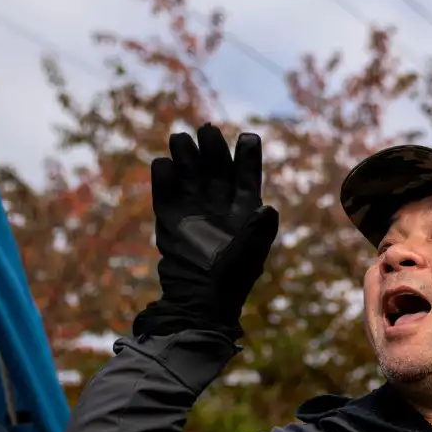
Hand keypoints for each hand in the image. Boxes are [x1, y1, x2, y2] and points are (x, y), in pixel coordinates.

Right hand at [133, 123, 278, 340]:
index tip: (248, 137)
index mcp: (244, 208)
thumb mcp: (251, 254)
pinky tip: (163, 164)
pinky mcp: (169, 219)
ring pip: (189, 173)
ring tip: (180, 138)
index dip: (248, 156)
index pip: (247, 174)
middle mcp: (219, 203)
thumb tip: (268, 206)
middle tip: (207, 129)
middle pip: (216, 167)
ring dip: (185, 155)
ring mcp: (194, 209)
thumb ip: (260, 230)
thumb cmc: (232, 279)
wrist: (199, 301)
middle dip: (212, 148)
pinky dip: (162, 178)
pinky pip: (165, 193)